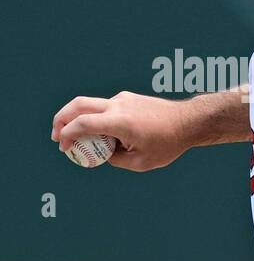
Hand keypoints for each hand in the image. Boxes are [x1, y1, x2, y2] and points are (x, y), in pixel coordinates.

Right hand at [51, 91, 190, 171]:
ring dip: (77, 118)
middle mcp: (118, 105)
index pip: (82, 124)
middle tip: (57, 137)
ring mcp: (122, 98)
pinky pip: (104, 107)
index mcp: (120, 122)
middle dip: (61, 120)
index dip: (67, 135)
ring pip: (89, 103)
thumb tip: (100, 154)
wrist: (189, 121)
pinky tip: (105, 134)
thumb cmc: (169, 143)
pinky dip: (96, 117)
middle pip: (77, 105)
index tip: (63, 148)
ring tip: (78, 138)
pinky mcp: (127, 97)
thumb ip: (115, 159)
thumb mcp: (142, 162)